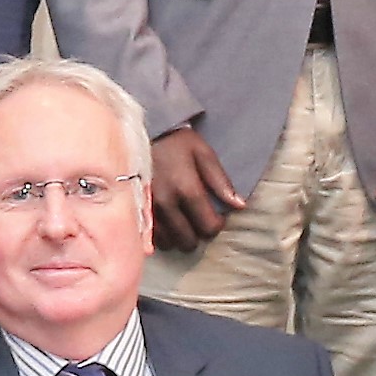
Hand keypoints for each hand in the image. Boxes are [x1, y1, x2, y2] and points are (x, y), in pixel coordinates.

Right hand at [150, 124, 243, 251]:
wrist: (142, 133)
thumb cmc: (177, 142)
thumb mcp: (204, 154)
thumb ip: (221, 181)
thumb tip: (239, 206)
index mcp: (187, 189)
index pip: (208, 227)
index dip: (216, 225)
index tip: (216, 216)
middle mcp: (166, 204)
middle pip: (188, 240)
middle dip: (197, 234)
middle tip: (199, 220)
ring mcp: (148, 210)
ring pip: (168, 242)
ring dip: (178, 236)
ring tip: (182, 221)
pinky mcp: (136, 211)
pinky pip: (152, 237)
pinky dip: (162, 234)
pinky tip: (167, 223)